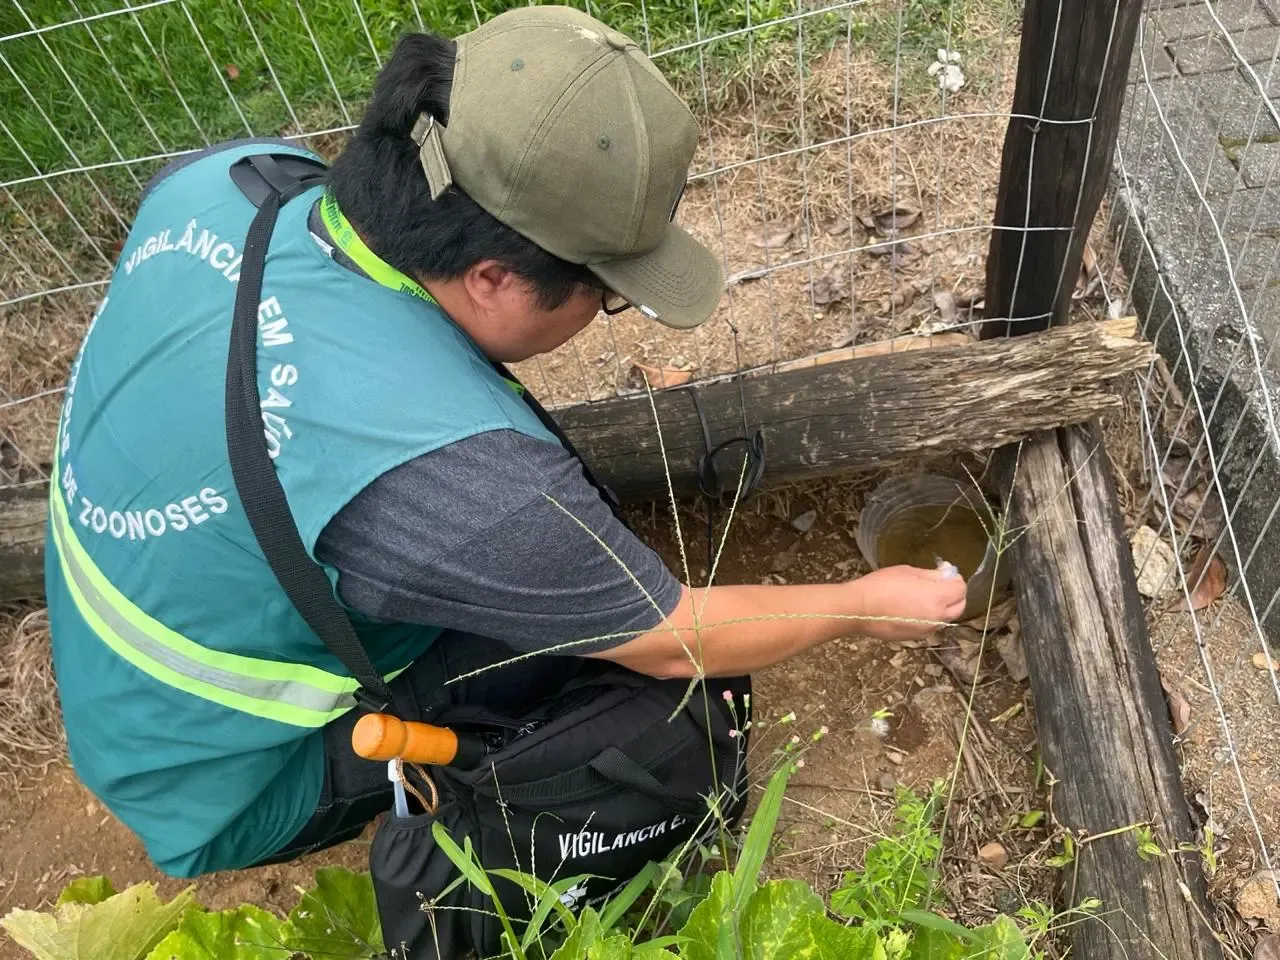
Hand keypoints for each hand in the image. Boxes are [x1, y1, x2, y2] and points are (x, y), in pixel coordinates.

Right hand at [847, 565, 967, 639]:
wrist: (859, 609)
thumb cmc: (881, 585)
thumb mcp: (908, 572)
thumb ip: (932, 575)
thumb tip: (946, 575)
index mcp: (937, 598)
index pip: (961, 589)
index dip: (955, 578)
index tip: (944, 572)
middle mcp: (937, 617)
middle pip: (959, 607)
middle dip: (954, 595)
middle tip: (939, 584)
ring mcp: (927, 630)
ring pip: (945, 618)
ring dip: (941, 607)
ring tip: (922, 597)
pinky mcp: (915, 638)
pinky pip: (930, 626)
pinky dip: (928, 617)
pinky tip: (911, 609)